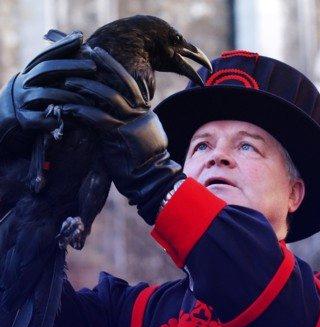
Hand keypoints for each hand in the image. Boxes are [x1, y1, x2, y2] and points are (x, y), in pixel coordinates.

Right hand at [0, 30, 96, 156]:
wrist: (8, 126)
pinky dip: (58, 119)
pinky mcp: (24, 121)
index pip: (46, 55)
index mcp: (30, 72)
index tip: (81, 38)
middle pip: (47, 70)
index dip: (62, 46)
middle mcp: (24, 83)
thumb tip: (80, 37)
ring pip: (46, 94)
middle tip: (93, 67)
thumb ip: (58, 68)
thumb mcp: (42, 84)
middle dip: (71, 67)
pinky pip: (42, 119)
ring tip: (89, 99)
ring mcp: (22, 101)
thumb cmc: (34, 103)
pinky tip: (75, 121)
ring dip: (69, 96)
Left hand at [59, 47, 185, 223]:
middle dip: (102, 66)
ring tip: (69, 82)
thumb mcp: (141, 135)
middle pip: (121, 81)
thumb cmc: (144, 161)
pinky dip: (82, 112)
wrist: (151, 178)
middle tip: (84, 55)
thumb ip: (131, 121)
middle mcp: (140, 112)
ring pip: (108, 96)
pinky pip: (98, 118)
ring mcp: (130, 123)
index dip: (114, 67)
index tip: (101, 56)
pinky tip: (69, 108)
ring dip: (86, 87)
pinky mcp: (118, 136)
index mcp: (145, 111)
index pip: (130, 82)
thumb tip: (115, 113)